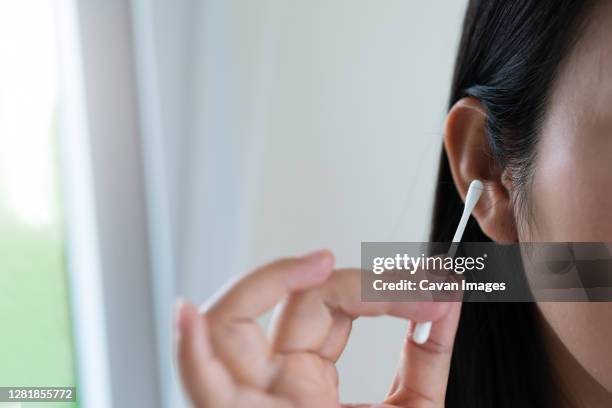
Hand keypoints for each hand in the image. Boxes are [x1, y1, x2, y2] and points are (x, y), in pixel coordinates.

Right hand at [175, 250, 460, 406]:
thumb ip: (428, 353)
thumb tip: (449, 292)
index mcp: (307, 382)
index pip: (328, 307)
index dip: (381, 289)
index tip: (437, 292)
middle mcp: (273, 387)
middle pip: (285, 306)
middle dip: (341, 283)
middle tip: (394, 278)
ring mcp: (252, 407)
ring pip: (231, 327)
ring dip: (265, 284)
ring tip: (316, 264)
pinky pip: (201, 390)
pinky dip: (191, 351)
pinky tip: (189, 315)